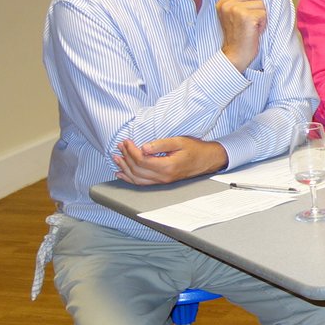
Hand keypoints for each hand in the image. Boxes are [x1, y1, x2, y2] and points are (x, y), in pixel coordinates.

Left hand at [113, 136, 227, 184]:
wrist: (208, 160)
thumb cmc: (195, 149)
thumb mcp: (179, 142)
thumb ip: (160, 144)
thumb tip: (143, 147)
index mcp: (167, 166)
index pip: (141, 160)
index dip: (131, 150)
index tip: (127, 141)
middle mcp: (163, 177)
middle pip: (137, 169)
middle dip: (125, 156)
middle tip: (120, 145)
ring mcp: (162, 181)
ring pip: (137, 178)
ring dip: (124, 168)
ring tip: (117, 157)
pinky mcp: (162, 182)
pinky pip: (142, 183)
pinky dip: (129, 179)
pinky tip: (122, 173)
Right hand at [216, 0, 267, 72]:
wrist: (235, 54)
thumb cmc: (238, 36)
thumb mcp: (231, 16)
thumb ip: (237, 2)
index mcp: (221, 3)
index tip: (247, 10)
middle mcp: (226, 5)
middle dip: (256, 6)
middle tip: (251, 20)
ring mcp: (235, 9)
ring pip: (260, 3)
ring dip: (260, 16)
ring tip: (252, 26)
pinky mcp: (246, 16)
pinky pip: (263, 13)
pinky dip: (263, 23)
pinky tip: (254, 31)